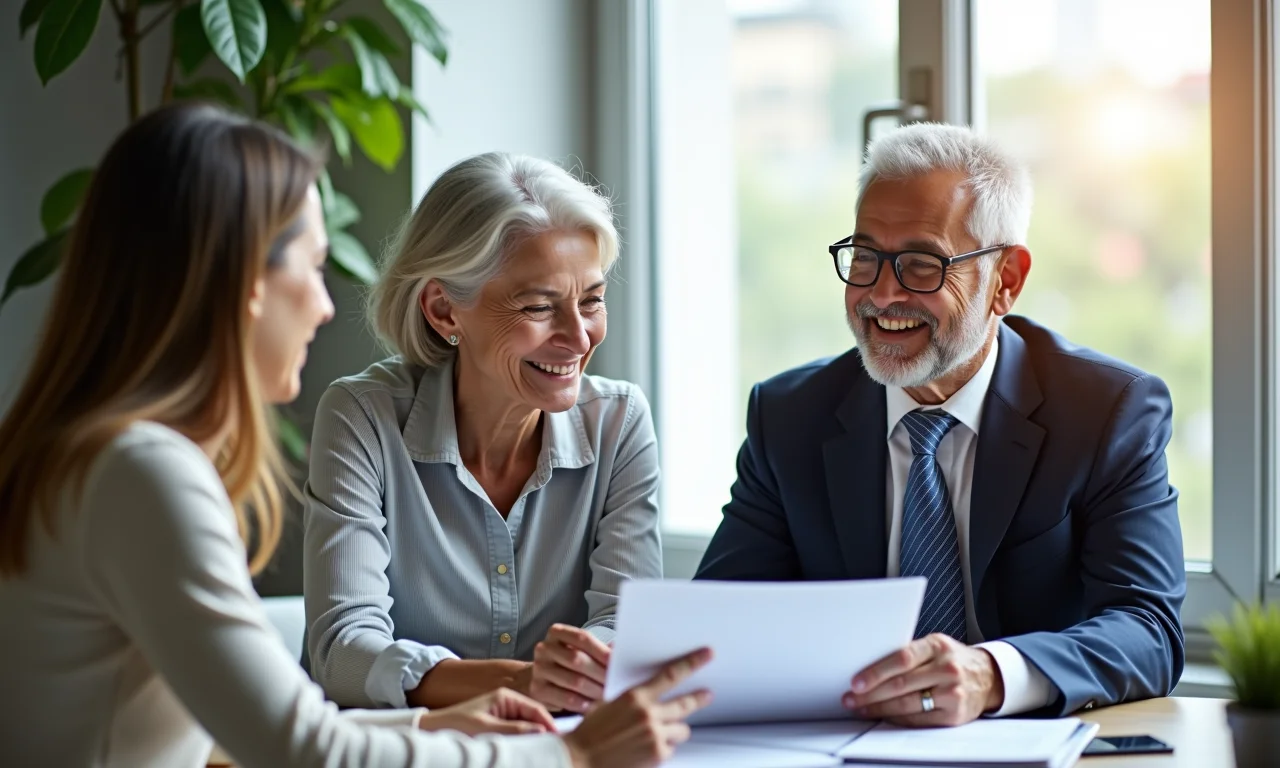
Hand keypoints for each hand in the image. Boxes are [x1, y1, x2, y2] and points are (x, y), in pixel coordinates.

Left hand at [417, 687, 555, 735]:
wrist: (433, 730)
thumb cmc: (457, 726)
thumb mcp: (487, 729)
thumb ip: (515, 730)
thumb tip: (541, 732)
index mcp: (506, 696)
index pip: (537, 708)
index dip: (550, 724)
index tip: (560, 739)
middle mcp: (508, 702)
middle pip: (534, 718)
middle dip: (543, 731)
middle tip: (555, 747)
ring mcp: (504, 712)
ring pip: (527, 726)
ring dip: (533, 736)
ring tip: (541, 749)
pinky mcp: (499, 723)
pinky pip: (517, 731)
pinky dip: (523, 739)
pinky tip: (526, 748)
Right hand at [529, 624, 611, 713]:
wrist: (541, 678)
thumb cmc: (568, 664)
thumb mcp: (582, 652)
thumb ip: (599, 651)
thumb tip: (621, 653)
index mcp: (557, 633)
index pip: (582, 638)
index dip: (602, 650)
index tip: (618, 663)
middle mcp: (544, 648)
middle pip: (577, 659)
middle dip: (601, 673)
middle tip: (618, 684)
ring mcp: (539, 669)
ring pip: (574, 681)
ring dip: (595, 691)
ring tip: (610, 696)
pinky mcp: (537, 690)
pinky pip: (564, 698)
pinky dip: (582, 703)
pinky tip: (593, 706)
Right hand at [562, 647, 712, 767]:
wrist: (581, 759)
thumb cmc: (590, 732)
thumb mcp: (607, 704)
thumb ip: (631, 696)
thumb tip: (647, 689)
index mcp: (635, 697)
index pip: (671, 675)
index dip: (691, 664)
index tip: (706, 655)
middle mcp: (648, 714)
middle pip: (684, 703)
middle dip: (698, 698)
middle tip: (707, 694)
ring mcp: (655, 735)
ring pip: (681, 729)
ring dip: (675, 729)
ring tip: (663, 731)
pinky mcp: (657, 755)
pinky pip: (671, 748)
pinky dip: (664, 747)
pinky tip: (649, 748)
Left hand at [842, 634, 1003, 726]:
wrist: (987, 676)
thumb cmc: (951, 659)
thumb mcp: (934, 646)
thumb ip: (908, 653)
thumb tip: (867, 664)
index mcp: (937, 645)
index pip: (902, 658)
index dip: (876, 671)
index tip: (856, 681)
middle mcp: (947, 668)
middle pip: (901, 683)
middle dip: (871, 693)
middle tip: (851, 698)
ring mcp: (953, 692)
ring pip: (908, 704)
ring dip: (879, 708)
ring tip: (861, 708)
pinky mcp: (955, 714)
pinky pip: (919, 719)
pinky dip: (898, 719)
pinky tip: (883, 716)